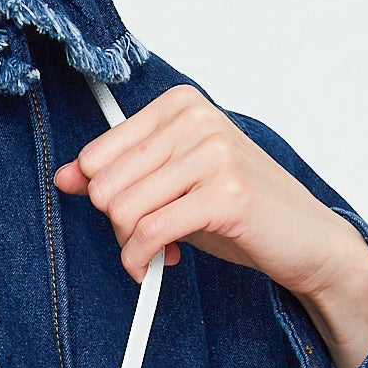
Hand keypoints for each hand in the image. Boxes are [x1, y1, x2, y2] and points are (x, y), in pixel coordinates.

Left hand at [55, 84, 367, 367]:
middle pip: (105, 185)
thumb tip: (63, 177)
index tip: (135, 210)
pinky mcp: (224, 194)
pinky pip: (148, 234)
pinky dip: (142, 261)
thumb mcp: (169, 183)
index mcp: (180, 105)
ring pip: (123, 211)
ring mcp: (213, 154)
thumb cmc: (236, 208)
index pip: (96, 155)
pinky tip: (161, 263)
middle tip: (151, 235)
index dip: (106, 196)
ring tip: (162, 248)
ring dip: (132, 246)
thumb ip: (117, 175)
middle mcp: (197, 120)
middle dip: (119, 224)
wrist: (304, 237)